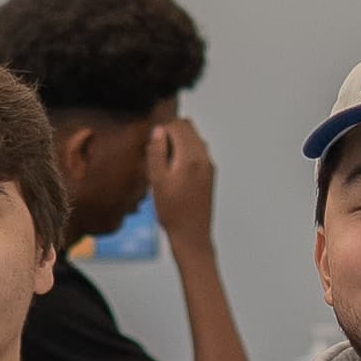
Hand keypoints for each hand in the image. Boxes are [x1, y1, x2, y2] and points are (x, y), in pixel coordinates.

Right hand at [146, 119, 219, 251]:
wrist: (192, 235)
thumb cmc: (173, 213)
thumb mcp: (157, 181)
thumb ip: (157, 152)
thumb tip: (158, 131)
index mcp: (192, 157)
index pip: (179, 125)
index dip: (162, 129)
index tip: (152, 144)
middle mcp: (204, 158)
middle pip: (189, 128)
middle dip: (171, 134)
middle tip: (156, 152)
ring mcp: (209, 166)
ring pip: (194, 140)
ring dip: (178, 144)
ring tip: (163, 164)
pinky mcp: (209, 175)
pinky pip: (197, 153)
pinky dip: (185, 154)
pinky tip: (173, 173)